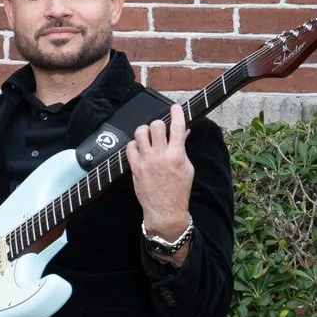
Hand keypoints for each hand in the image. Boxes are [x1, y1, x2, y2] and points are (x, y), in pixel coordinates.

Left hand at [125, 103, 194, 235]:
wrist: (165, 210)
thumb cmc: (178, 190)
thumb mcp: (187, 168)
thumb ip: (182, 149)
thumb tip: (183, 133)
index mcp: (177, 155)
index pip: (177, 127)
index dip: (177, 114)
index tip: (175, 107)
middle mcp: (160, 156)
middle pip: (156, 126)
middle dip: (158, 124)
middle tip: (159, 129)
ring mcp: (146, 161)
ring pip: (140, 133)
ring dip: (144, 131)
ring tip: (147, 137)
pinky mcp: (135, 167)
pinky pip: (130, 147)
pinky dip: (134, 144)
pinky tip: (139, 148)